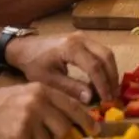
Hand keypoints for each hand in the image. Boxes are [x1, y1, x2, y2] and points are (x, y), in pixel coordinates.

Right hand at [0, 83, 96, 138]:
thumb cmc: (0, 104)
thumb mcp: (27, 95)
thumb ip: (49, 104)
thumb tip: (73, 124)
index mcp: (43, 89)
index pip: (73, 105)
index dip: (86, 120)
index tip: (95, 131)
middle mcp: (39, 101)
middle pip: (64, 127)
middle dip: (58, 136)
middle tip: (44, 136)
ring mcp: (29, 118)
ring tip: (23, 134)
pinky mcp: (19, 134)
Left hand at [4, 33, 118, 103]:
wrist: (25, 47)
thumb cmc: (34, 63)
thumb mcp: (49, 80)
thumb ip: (70, 88)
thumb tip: (91, 98)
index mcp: (72, 48)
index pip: (94, 66)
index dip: (102, 84)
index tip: (106, 100)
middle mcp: (82, 39)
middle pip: (106, 56)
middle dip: (111, 78)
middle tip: (113, 96)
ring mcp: (85, 37)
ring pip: (106, 53)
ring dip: (111, 72)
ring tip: (111, 90)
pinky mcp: (85, 40)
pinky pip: (101, 52)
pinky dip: (106, 66)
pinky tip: (104, 80)